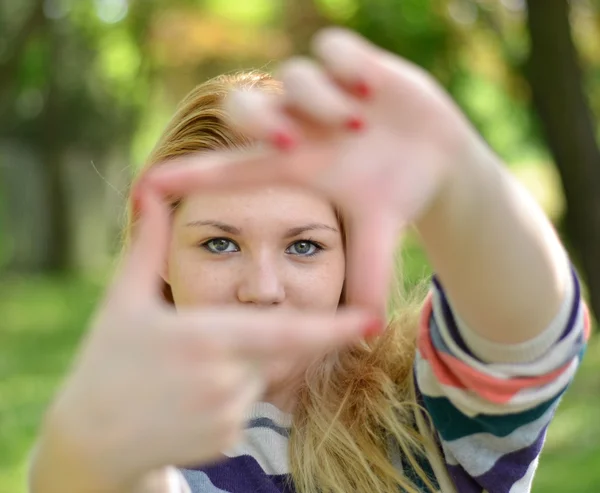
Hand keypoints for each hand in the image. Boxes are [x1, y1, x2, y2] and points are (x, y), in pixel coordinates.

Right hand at [39, 184, 375, 491]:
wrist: (93, 437)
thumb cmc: (109, 359)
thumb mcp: (125, 298)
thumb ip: (149, 244)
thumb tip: (148, 188)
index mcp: (206, 338)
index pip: (286, 331)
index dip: (332, 327)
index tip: (371, 320)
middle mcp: (225, 380)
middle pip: (278, 350)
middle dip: (271, 337)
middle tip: (233, 330)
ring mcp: (227, 416)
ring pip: (264, 378)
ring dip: (244, 364)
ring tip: (191, 366)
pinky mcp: (227, 443)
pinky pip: (249, 407)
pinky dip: (232, 394)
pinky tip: (189, 394)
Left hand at [145, 28, 487, 312]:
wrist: (434, 157)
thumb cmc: (392, 195)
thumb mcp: (378, 234)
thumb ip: (368, 276)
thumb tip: (370, 332)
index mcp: (293, 166)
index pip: (232, 169)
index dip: (193, 176)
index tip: (151, 185)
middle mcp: (300, 124)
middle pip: (248, 108)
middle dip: (263, 122)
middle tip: (293, 145)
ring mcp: (325, 92)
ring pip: (297, 78)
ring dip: (323, 103)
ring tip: (360, 127)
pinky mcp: (355, 63)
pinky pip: (333, 47)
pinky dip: (346, 64)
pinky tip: (370, 91)